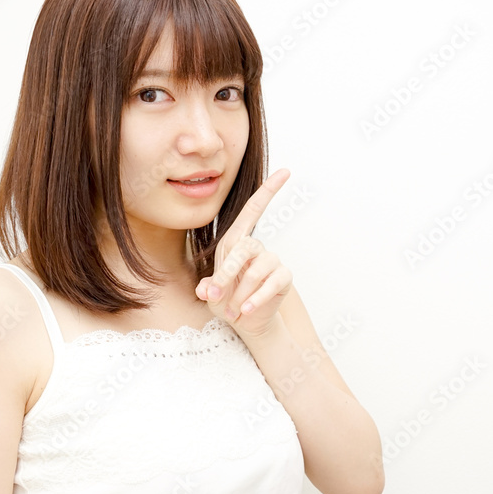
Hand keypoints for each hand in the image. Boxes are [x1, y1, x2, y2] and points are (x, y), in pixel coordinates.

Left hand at [195, 168, 291, 340]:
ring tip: (233, 310)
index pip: (254, 210)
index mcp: (237, 241)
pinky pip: (270, 284)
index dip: (268, 190)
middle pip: (243, 249)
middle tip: (215, 296)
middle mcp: (256, 247)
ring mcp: (272, 262)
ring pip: (255, 271)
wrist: (245, 322)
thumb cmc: (226, 300)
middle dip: (226, 273)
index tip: (286, 171)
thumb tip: (206, 289)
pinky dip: (255, 300)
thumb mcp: (211, 293)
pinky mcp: (284, 278)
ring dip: (240, 294)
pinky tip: (247, 311)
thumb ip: (207, 288)